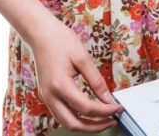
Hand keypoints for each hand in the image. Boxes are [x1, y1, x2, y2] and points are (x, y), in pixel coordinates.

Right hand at [29, 17, 120, 131]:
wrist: (41, 33)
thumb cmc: (60, 40)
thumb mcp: (83, 58)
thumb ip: (97, 80)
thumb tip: (108, 98)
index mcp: (60, 85)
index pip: (86, 108)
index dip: (105, 111)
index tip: (117, 108)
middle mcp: (50, 96)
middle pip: (73, 124)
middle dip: (95, 126)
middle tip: (112, 120)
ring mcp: (46, 97)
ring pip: (66, 122)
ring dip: (85, 125)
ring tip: (103, 119)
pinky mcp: (46, 95)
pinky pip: (61, 114)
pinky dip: (76, 117)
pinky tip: (89, 113)